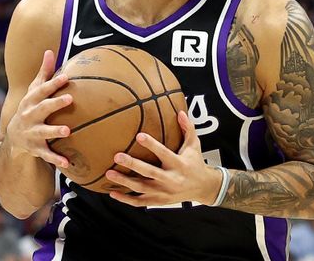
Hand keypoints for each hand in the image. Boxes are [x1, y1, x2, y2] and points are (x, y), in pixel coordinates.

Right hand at [4, 50, 72, 167]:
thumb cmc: (30, 108)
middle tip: (70, 99)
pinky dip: (56, 159)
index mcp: (31, 101)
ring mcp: (32, 133)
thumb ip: (43, 73)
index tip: (66, 77)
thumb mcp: (33, 91)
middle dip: (55, 104)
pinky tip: (67, 163)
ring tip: (68, 131)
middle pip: (43, 108)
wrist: (14, 137)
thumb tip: (50, 51)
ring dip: (54, 132)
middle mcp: (30, 116)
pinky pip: (46, 154)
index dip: (53, 83)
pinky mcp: (36, 148)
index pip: (42, 90)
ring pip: (43, 132)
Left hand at [104, 111, 222, 206]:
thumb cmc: (195, 162)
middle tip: (117, 156)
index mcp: (179, 164)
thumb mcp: (194, 145)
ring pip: (142, 188)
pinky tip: (112, 192)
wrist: (203, 188)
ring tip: (109, 173)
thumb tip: (181, 112)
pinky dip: (126, 199)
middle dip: (133, 165)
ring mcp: (164, 192)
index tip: (139, 135)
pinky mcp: (158, 201)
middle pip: (150, 172)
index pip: (164, 154)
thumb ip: (188, 128)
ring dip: (124, 182)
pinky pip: (140, 202)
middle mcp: (171, 180)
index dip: (152, 145)